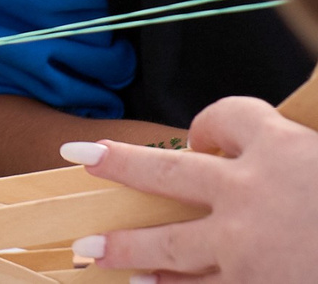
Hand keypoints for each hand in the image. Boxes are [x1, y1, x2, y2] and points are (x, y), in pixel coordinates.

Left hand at [70, 95, 317, 280]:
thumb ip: (287, 154)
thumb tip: (240, 150)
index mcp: (280, 148)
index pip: (224, 116)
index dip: (211, 123)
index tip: (205, 135)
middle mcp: (251, 193)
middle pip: (162, 171)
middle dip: (119, 165)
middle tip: (82, 158)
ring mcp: (247, 250)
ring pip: (169, 248)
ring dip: (131, 250)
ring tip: (97, 251)